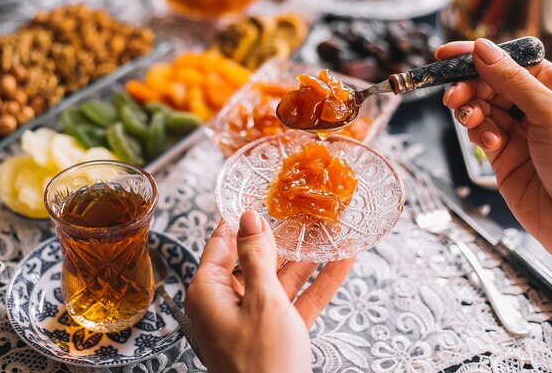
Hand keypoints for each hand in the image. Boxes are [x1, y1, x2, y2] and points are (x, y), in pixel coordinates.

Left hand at [184, 210, 353, 372]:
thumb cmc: (261, 363)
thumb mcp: (262, 300)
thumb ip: (257, 256)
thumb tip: (248, 218)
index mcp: (209, 291)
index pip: (222, 243)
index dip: (241, 220)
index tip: (259, 196)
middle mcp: (228, 302)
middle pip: (256, 258)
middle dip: (284, 237)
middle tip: (304, 210)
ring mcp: (254, 318)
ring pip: (281, 278)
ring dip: (307, 256)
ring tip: (330, 228)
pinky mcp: (277, 331)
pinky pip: (297, 300)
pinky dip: (318, 282)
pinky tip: (342, 260)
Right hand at [436, 38, 551, 284]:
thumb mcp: (551, 113)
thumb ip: (512, 80)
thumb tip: (483, 49)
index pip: (512, 62)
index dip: (479, 56)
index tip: (448, 54)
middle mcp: (538, 109)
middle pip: (491, 84)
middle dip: (469, 86)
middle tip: (453, 93)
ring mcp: (520, 134)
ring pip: (482, 109)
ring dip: (470, 109)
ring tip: (469, 117)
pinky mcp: (504, 158)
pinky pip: (481, 135)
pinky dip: (478, 134)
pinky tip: (488, 142)